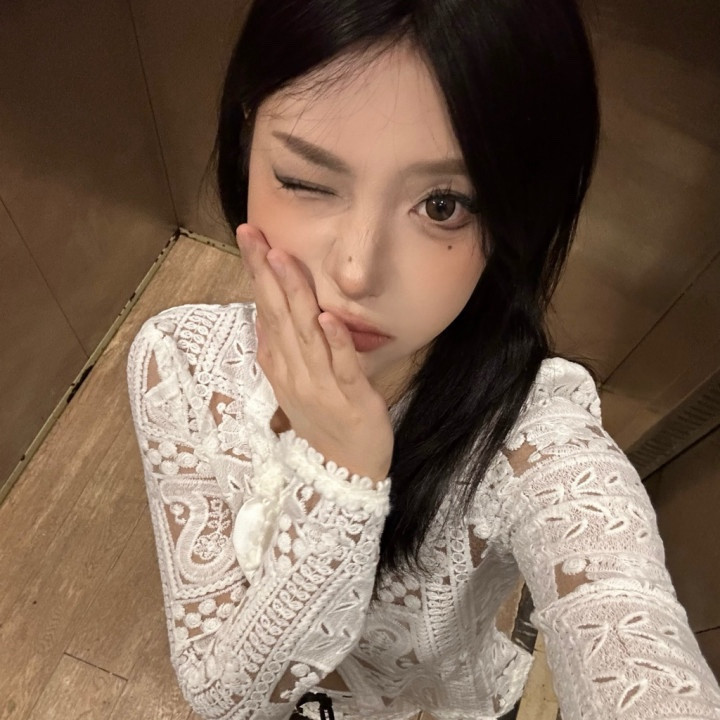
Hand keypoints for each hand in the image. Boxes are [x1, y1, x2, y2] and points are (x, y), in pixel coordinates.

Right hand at [236, 223, 393, 484]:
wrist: (343, 473)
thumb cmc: (322, 424)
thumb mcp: (292, 386)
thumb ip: (279, 351)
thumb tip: (264, 317)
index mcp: (281, 366)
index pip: (264, 310)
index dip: (256, 274)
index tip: (249, 238)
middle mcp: (294, 372)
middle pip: (277, 315)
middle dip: (265, 273)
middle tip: (252, 235)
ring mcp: (320, 385)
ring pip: (305, 334)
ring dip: (294, 296)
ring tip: (283, 260)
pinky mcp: (350, 399)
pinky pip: (342, 367)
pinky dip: (334, 342)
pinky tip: (328, 316)